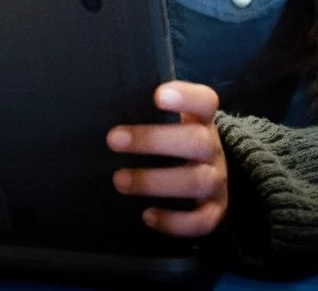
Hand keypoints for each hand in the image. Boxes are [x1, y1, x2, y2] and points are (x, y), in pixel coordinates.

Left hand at [107, 82, 226, 237]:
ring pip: (196, 181)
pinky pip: (201, 221)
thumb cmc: (173, 139)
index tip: (157, 96)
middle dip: (153, 140)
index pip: (206, 101)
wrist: (206, 172)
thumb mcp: (168, 120)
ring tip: (119, 180)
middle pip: (197, 141)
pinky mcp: (214, 211)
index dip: (186, 97)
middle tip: (113, 140)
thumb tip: (101, 106)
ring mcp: (216, 180)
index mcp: (201, 120)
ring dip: (155, 181)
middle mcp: (213, 149)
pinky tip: (147, 216)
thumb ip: (145, 111)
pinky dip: (174, 221)